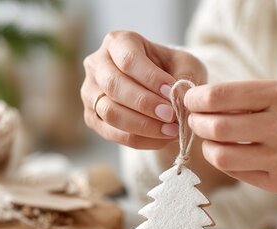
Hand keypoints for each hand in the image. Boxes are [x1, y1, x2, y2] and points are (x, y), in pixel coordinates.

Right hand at [81, 31, 206, 148]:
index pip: (128, 59)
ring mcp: (90, 92)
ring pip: (110, 112)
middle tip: (171, 115)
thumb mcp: (186, 66)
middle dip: (145, 104)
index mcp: (118, 42)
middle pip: (113, 86)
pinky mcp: (92, 118)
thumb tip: (176, 98)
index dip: (150, 77)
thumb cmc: (172, 71)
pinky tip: (161, 138)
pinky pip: (113, 134)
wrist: (160, 90)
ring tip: (171, 130)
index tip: (170, 91)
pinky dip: (140, 139)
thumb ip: (184, 78)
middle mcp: (97, 64)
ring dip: (143, 125)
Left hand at [185, 80, 276, 195]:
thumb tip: (209, 101)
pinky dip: (228, 162)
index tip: (191, 99)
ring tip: (213, 140)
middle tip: (197, 120)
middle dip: (197, 123)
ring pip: (221, 155)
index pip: (222, 95)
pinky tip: (234, 155)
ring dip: (208, 146)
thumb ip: (256, 98)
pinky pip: (239, 173)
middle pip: (216, 127)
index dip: (197, 99)